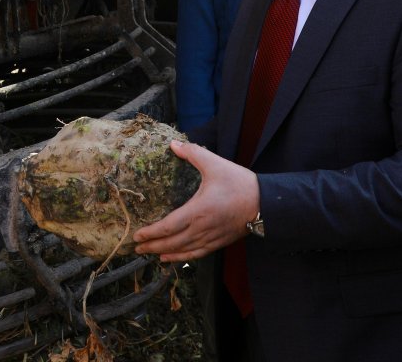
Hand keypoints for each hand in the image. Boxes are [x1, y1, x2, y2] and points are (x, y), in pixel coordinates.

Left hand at [133, 140, 258, 261]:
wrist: (266, 202)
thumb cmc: (240, 183)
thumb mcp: (215, 164)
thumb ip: (193, 153)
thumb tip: (173, 144)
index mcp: (198, 210)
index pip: (168, 226)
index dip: (151, 232)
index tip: (137, 234)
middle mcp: (202, 228)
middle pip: (172, 242)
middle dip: (152, 245)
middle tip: (136, 248)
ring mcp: (211, 238)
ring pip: (183, 250)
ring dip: (164, 253)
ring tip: (149, 253)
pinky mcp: (219, 242)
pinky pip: (197, 254)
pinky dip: (182, 257)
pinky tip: (171, 258)